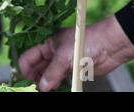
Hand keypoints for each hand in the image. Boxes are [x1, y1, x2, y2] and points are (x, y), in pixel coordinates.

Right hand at [19, 15, 133, 91]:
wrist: (110, 45)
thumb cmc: (85, 42)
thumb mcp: (64, 56)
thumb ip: (52, 72)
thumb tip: (42, 86)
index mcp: (46, 44)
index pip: (28, 57)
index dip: (24, 70)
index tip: (23, 82)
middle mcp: (52, 54)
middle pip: (36, 68)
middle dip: (33, 79)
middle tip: (32, 89)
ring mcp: (62, 63)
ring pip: (47, 76)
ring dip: (44, 84)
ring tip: (43, 91)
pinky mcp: (72, 71)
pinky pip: (59, 81)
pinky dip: (55, 86)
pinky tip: (53, 90)